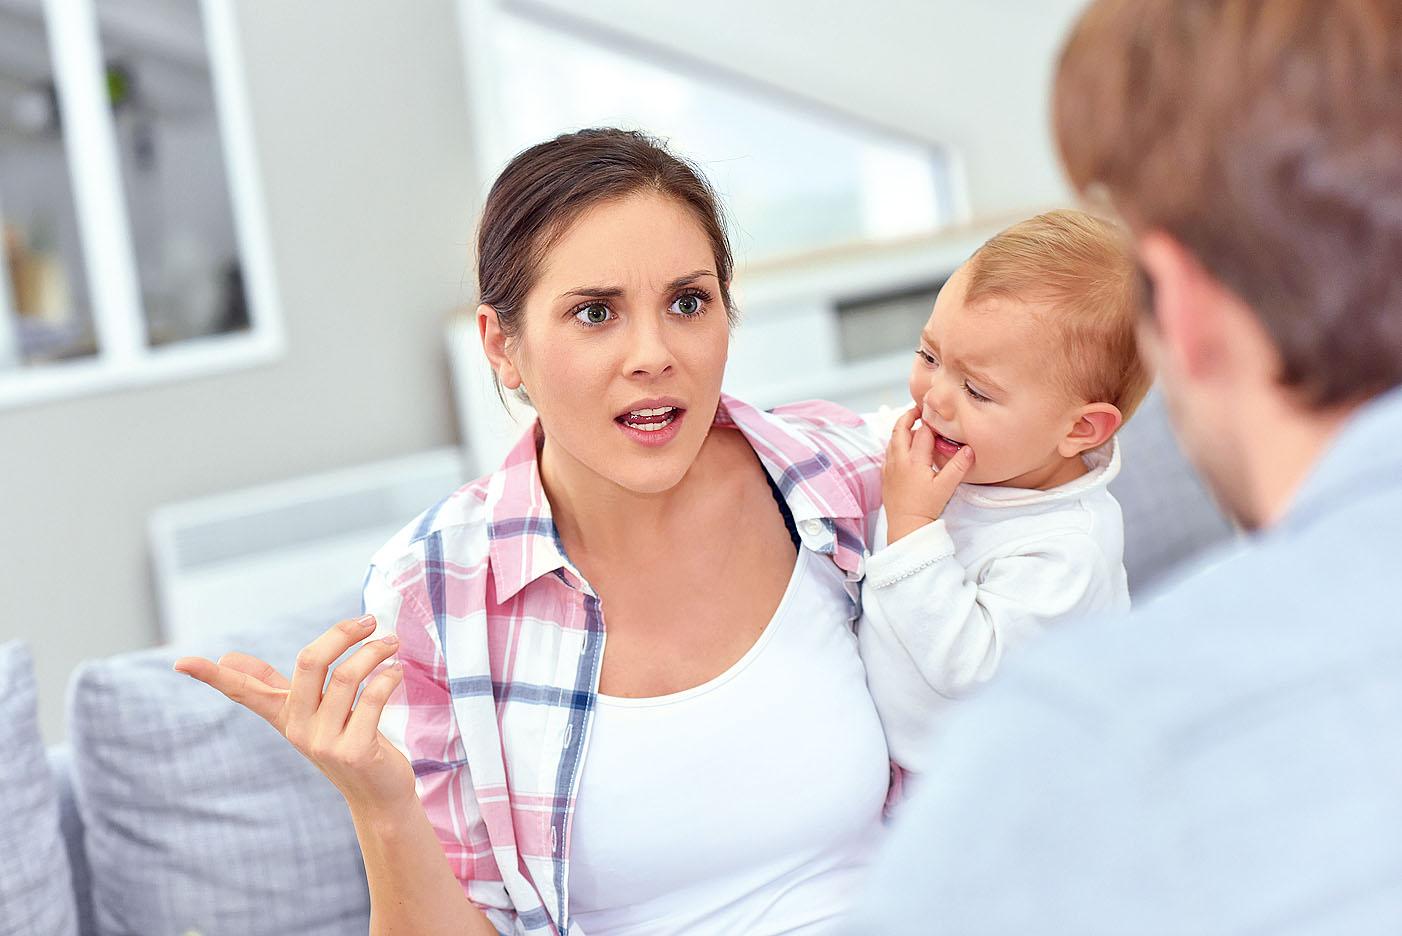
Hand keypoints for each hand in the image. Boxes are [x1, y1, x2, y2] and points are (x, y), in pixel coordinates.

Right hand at [173, 614, 415, 811]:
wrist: (378, 796)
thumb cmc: (344, 743)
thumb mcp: (307, 713)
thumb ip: (272, 684)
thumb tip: (227, 658)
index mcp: (284, 715)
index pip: (243, 691)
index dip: (213, 677)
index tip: (181, 663)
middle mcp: (299, 729)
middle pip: (309, 662)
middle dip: (339, 634)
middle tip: (368, 620)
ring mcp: (324, 742)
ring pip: (346, 677)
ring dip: (374, 653)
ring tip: (391, 643)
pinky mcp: (354, 751)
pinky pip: (372, 700)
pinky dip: (388, 679)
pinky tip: (396, 672)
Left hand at [884, 407, 974, 542]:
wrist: (906, 526)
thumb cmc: (925, 508)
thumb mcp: (946, 487)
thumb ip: (958, 466)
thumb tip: (969, 449)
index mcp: (914, 460)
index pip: (922, 432)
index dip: (931, 421)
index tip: (938, 414)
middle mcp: (899, 460)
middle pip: (899, 429)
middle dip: (908, 416)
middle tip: (919, 409)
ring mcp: (889, 467)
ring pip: (892, 440)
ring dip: (901, 429)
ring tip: (913, 425)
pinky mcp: (885, 475)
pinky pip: (888, 452)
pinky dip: (895, 443)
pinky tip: (903, 447)